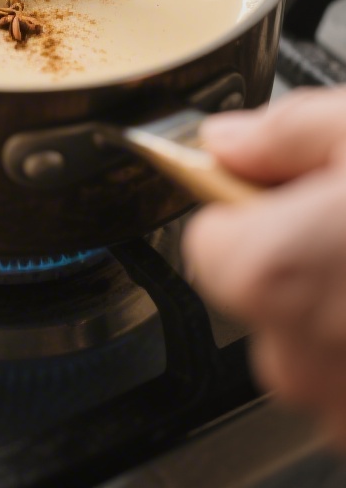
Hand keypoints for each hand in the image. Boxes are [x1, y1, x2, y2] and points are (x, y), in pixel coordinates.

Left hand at [183, 89, 345, 445]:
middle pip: (256, 298)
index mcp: (271, 270)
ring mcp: (342, 406)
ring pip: (308, 346)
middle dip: (298, 262)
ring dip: (338, 312)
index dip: (243, 213)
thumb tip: (229, 138)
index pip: (205, 243)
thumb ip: (283, 133)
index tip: (282, 197)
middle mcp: (296, 355)